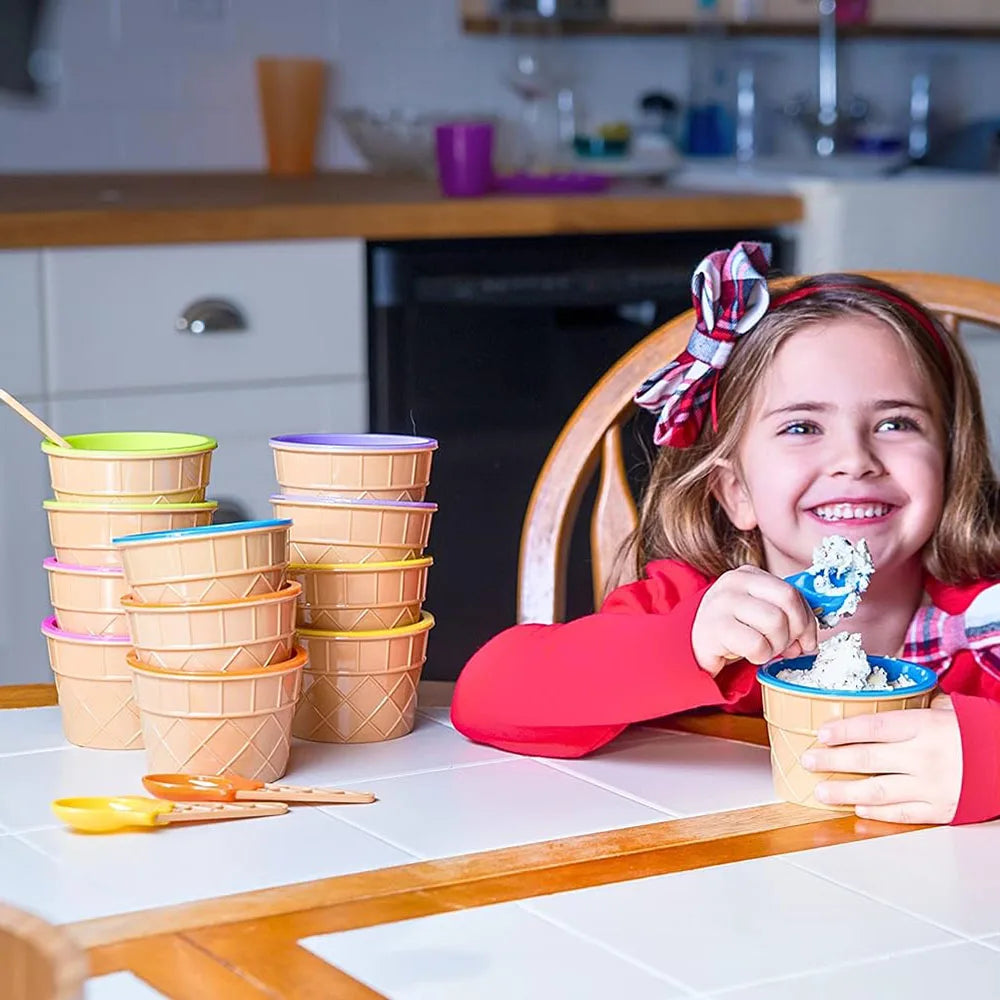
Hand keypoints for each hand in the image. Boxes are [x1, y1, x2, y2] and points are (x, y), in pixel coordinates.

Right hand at [691, 566, 818, 677]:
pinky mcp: (714, 627)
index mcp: (748, 574)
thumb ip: (785, 615)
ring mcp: (722, 603)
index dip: (807, 620)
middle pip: (788, 602)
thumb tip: (810, 638)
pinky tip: (748, 654)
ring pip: (776, 623)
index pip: (792, 591)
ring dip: (776, 646)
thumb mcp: (758, 613)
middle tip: (786, 647)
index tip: (805, 640)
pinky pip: (757, 645)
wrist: (690, 647)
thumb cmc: (731, 632)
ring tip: (763, 650)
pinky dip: (759, 656)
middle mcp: (734, 582)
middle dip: (795, 632)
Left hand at [802, 695, 961, 824]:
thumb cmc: (982, 733)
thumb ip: (915, 709)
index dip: (843, 731)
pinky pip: (901, 814)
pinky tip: (857, 808)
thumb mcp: (949, 711)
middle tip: (808, 760)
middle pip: (867, 760)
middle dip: (832, 761)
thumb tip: (881, 698)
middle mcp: (925, 759)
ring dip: (844, 792)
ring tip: (820, 791)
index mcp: (925, 728)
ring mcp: (932, 788)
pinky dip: (876, 812)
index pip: (873, 728)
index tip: (821, 734)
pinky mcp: (941, 811)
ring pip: (878, 792)